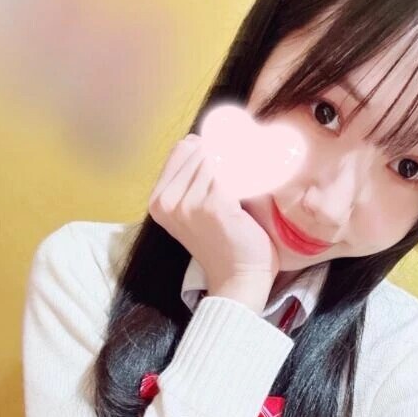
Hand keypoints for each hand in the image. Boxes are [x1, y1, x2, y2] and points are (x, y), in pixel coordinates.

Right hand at [148, 133, 279, 291]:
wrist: (238, 278)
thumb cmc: (224, 242)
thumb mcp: (195, 209)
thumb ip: (193, 176)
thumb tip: (201, 138)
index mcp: (158, 200)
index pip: (184, 148)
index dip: (210, 147)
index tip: (232, 160)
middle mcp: (167, 201)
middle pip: (202, 150)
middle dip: (228, 153)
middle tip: (250, 170)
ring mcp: (188, 204)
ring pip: (219, 158)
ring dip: (241, 162)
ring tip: (255, 178)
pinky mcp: (214, 206)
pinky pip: (235, 171)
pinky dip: (251, 172)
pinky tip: (259, 184)